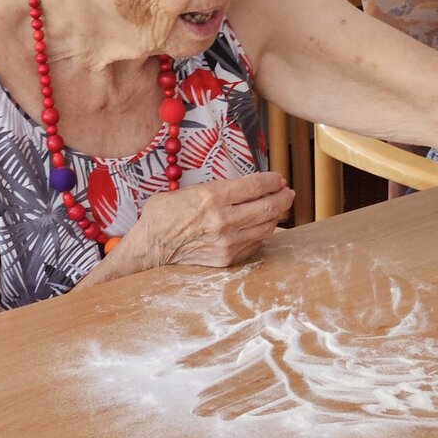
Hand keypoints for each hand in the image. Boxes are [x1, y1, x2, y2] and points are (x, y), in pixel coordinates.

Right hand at [129, 172, 294, 269]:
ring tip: (278, 208)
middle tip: (287, 193)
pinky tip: (261, 226)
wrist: (149, 248)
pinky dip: (262, 233)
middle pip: (269, 207)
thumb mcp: (190, 189)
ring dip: (276, 216)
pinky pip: (255, 244)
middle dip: (284, 198)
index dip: (273, 180)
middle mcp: (224, 220)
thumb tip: (247, 186)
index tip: (279, 179)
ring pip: (266, 227)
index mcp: (214, 197)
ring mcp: (227, 242)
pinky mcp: (226, 258)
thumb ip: (219, 188)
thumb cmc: (165, 214)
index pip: (257, 185)